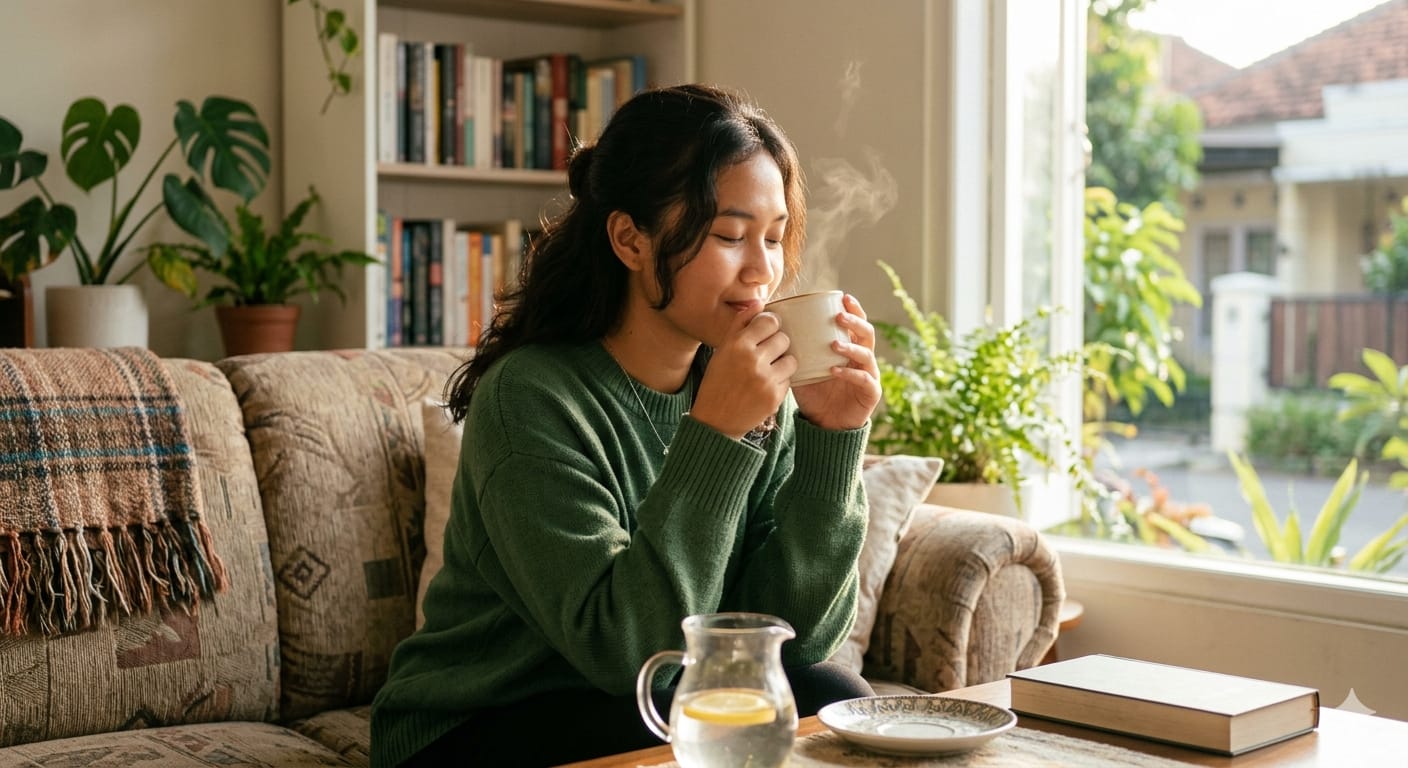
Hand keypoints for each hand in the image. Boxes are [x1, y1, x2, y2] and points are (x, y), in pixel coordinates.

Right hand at [691, 310, 795, 439]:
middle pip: (784, 339)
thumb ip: (741, 324)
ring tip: (768, 370)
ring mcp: (765, 380)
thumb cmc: (718, 381)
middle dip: (777, 345)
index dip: (771, 325)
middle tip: (766, 354)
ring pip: (791, 360)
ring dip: (783, 363)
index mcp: (737, 345)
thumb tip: (760, 301)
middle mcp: (752, 360)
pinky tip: (764, 387)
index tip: (767, 332)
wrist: (715, 421)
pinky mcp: (775, 397)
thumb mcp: (722, 350)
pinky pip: (788, 380)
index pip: (770, 321)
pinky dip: (780, 382)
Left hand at [791, 294, 880, 430]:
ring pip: (867, 354)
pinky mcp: (870, 393)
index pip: (856, 323)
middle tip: (838, 317)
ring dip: (850, 347)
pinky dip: (849, 374)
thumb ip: (795, 349)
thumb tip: (770, 327)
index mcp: (849, 348)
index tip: (843, 297)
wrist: (823, 423)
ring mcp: (869, 375)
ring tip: (833, 345)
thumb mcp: (802, 367)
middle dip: (855, 322)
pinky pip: (864, 379)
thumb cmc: (813, 392)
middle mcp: (862, 358)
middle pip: (866, 333)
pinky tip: (834, 371)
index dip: (854, 309)